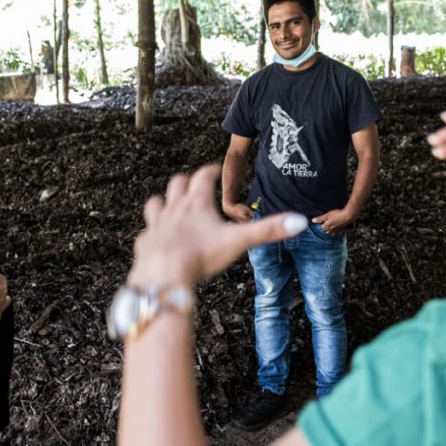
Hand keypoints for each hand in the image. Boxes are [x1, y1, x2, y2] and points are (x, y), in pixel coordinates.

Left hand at [129, 165, 307, 286]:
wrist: (164, 276)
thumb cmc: (200, 256)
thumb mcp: (239, 241)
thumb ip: (269, 230)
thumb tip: (300, 221)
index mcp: (197, 203)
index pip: (204, 176)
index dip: (211, 171)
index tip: (215, 169)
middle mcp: (174, 209)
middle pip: (177, 184)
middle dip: (186, 182)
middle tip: (194, 184)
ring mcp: (156, 225)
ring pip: (155, 203)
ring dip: (163, 202)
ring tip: (170, 205)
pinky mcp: (144, 243)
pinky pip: (145, 234)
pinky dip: (151, 234)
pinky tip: (156, 241)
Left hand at [312, 206, 356, 234]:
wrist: (348, 215)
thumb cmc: (338, 214)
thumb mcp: (327, 215)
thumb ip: (320, 218)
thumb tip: (313, 221)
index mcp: (327, 226)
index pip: (321, 228)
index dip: (321, 224)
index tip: (322, 220)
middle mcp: (331, 230)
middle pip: (326, 231)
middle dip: (325, 228)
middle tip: (326, 223)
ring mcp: (336, 230)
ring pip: (331, 233)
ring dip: (329, 230)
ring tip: (330, 226)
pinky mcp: (341, 229)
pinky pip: (336, 232)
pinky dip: (335, 230)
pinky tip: (336, 227)